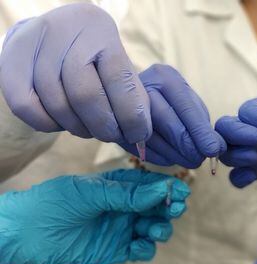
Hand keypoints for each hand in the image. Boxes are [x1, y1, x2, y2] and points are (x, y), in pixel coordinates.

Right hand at [0, 3, 151, 143]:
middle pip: (85, 95)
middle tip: (111, 136)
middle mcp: (65, 30)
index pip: (120, 80)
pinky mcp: (11, 60)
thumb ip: (133, 98)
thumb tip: (142, 138)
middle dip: (104, 127)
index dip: (132, 116)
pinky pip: (27, 107)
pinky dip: (49, 125)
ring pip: (57, 104)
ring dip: (78, 128)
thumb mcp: (117, 68)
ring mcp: (35, 44)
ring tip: (90, 128)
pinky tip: (62, 122)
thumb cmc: (94, 59)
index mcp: (99, 30)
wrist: (52, 38)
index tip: (138, 136)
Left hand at [0, 169, 189, 263]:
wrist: (30, 231)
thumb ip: (128, 193)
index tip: (180, 190)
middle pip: (159, 207)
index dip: (168, 187)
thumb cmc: (58, 202)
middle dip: (170, 207)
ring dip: (161, 228)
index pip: (152, 185)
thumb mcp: (93, 191)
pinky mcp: (118, 250)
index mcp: (121, 186)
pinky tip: (137, 246)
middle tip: (174, 209)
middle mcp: (126, 206)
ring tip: (153, 229)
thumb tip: (161, 190)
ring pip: (155, 228)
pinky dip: (146, 249)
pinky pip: (142, 250)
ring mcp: (124, 228)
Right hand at [120, 64, 226, 167]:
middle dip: (187, 146)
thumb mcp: (189, 103)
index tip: (213, 150)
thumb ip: (202, 123)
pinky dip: (158, 157)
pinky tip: (171, 160)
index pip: (185, 107)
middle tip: (200, 160)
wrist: (131, 94)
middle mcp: (142, 86)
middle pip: (167, 122)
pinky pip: (138, 146)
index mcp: (165, 77)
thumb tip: (216, 148)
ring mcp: (122, 105)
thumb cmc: (170, 101)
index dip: (200, 132)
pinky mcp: (115, 125)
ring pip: (152, 137)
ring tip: (189, 161)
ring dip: (174, 155)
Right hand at [215, 97, 256, 187]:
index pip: (248, 110)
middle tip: (256, 139)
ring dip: (235, 155)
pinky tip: (251, 176)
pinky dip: (239, 177)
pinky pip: (236, 176)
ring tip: (255, 157)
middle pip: (225, 127)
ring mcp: (248, 150)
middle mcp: (249, 128)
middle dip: (235, 133)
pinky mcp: (252, 170)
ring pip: (226, 152)